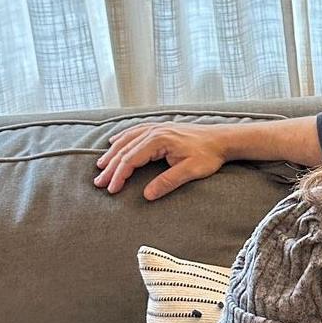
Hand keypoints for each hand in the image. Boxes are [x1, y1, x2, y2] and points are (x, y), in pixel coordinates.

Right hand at [94, 122, 231, 198]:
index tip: (112, 189)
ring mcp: (155, 127)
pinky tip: (114, 143)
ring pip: (126, 140)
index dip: (119, 176)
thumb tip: (148, 195)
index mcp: (158, 141)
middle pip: (124, 151)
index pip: (131, 160)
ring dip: (112, 154)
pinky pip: (134, 132)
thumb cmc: (209, 155)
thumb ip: (168, 182)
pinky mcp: (160, 128)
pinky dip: (122, 139)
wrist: (222, 139)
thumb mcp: (191, 171)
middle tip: (99, 182)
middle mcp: (153, 131)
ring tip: (100, 166)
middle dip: (110, 168)